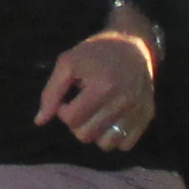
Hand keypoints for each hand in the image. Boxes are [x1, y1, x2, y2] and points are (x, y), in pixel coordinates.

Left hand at [38, 23, 159, 151]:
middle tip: (82, 105)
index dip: (63, 111)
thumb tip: (40, 122)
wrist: (133, 44)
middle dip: (78, 123)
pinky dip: (116, 136)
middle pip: (86, 136)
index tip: (70, 98)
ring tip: (97, 114)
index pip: (71, 119)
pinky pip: (126, 145)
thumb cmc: (95, 53)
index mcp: (102, 86)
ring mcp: (138, 111)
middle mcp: (124, 102)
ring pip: (106, 145)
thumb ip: (51, 93)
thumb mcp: (67, 63)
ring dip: (96, 133)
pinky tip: (112, 119)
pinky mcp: (147, 116)